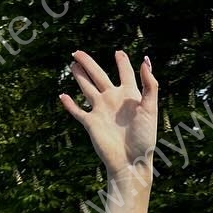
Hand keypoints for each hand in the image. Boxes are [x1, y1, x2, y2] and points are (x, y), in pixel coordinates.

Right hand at [58, 48, 157, 177]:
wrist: (131, 161)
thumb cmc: (144, 137)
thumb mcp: (150, 108)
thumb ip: (149, 84)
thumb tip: (144, 60)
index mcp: (129, 95)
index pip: (125, 73)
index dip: (122, 62)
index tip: (118, 52)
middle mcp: (113, 100)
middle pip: (98, 75)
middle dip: (88, 63)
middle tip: (77, 52)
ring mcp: (100, 111)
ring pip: (86, 88)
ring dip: (79, 77)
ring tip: (72, 65)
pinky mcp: (90, 123)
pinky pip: (77, 111)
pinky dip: (69, 104)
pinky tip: (62, 96)